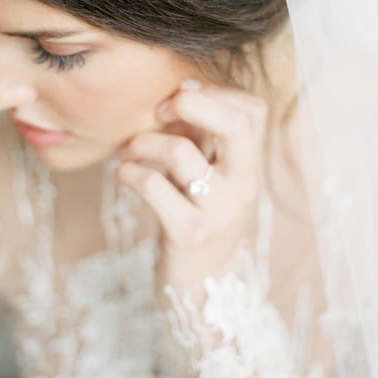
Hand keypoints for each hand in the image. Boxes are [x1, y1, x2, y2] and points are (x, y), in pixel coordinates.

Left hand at [116, 78, 269, 298]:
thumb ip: (201, 133)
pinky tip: (124, 174)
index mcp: (250, 165)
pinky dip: (129, 171)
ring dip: (142, 141)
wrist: (201, 287)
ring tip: (129, 150)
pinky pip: (152, 185)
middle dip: (191, 102)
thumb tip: (177, 89)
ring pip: (180, 151)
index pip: (254, 108)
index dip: (214, 91)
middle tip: (158, 111)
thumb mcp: (208, 171)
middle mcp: (243, 186)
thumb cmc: (197, 214)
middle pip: (238, 123)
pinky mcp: (189, 234)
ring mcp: (219, 212)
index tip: (178, 97)